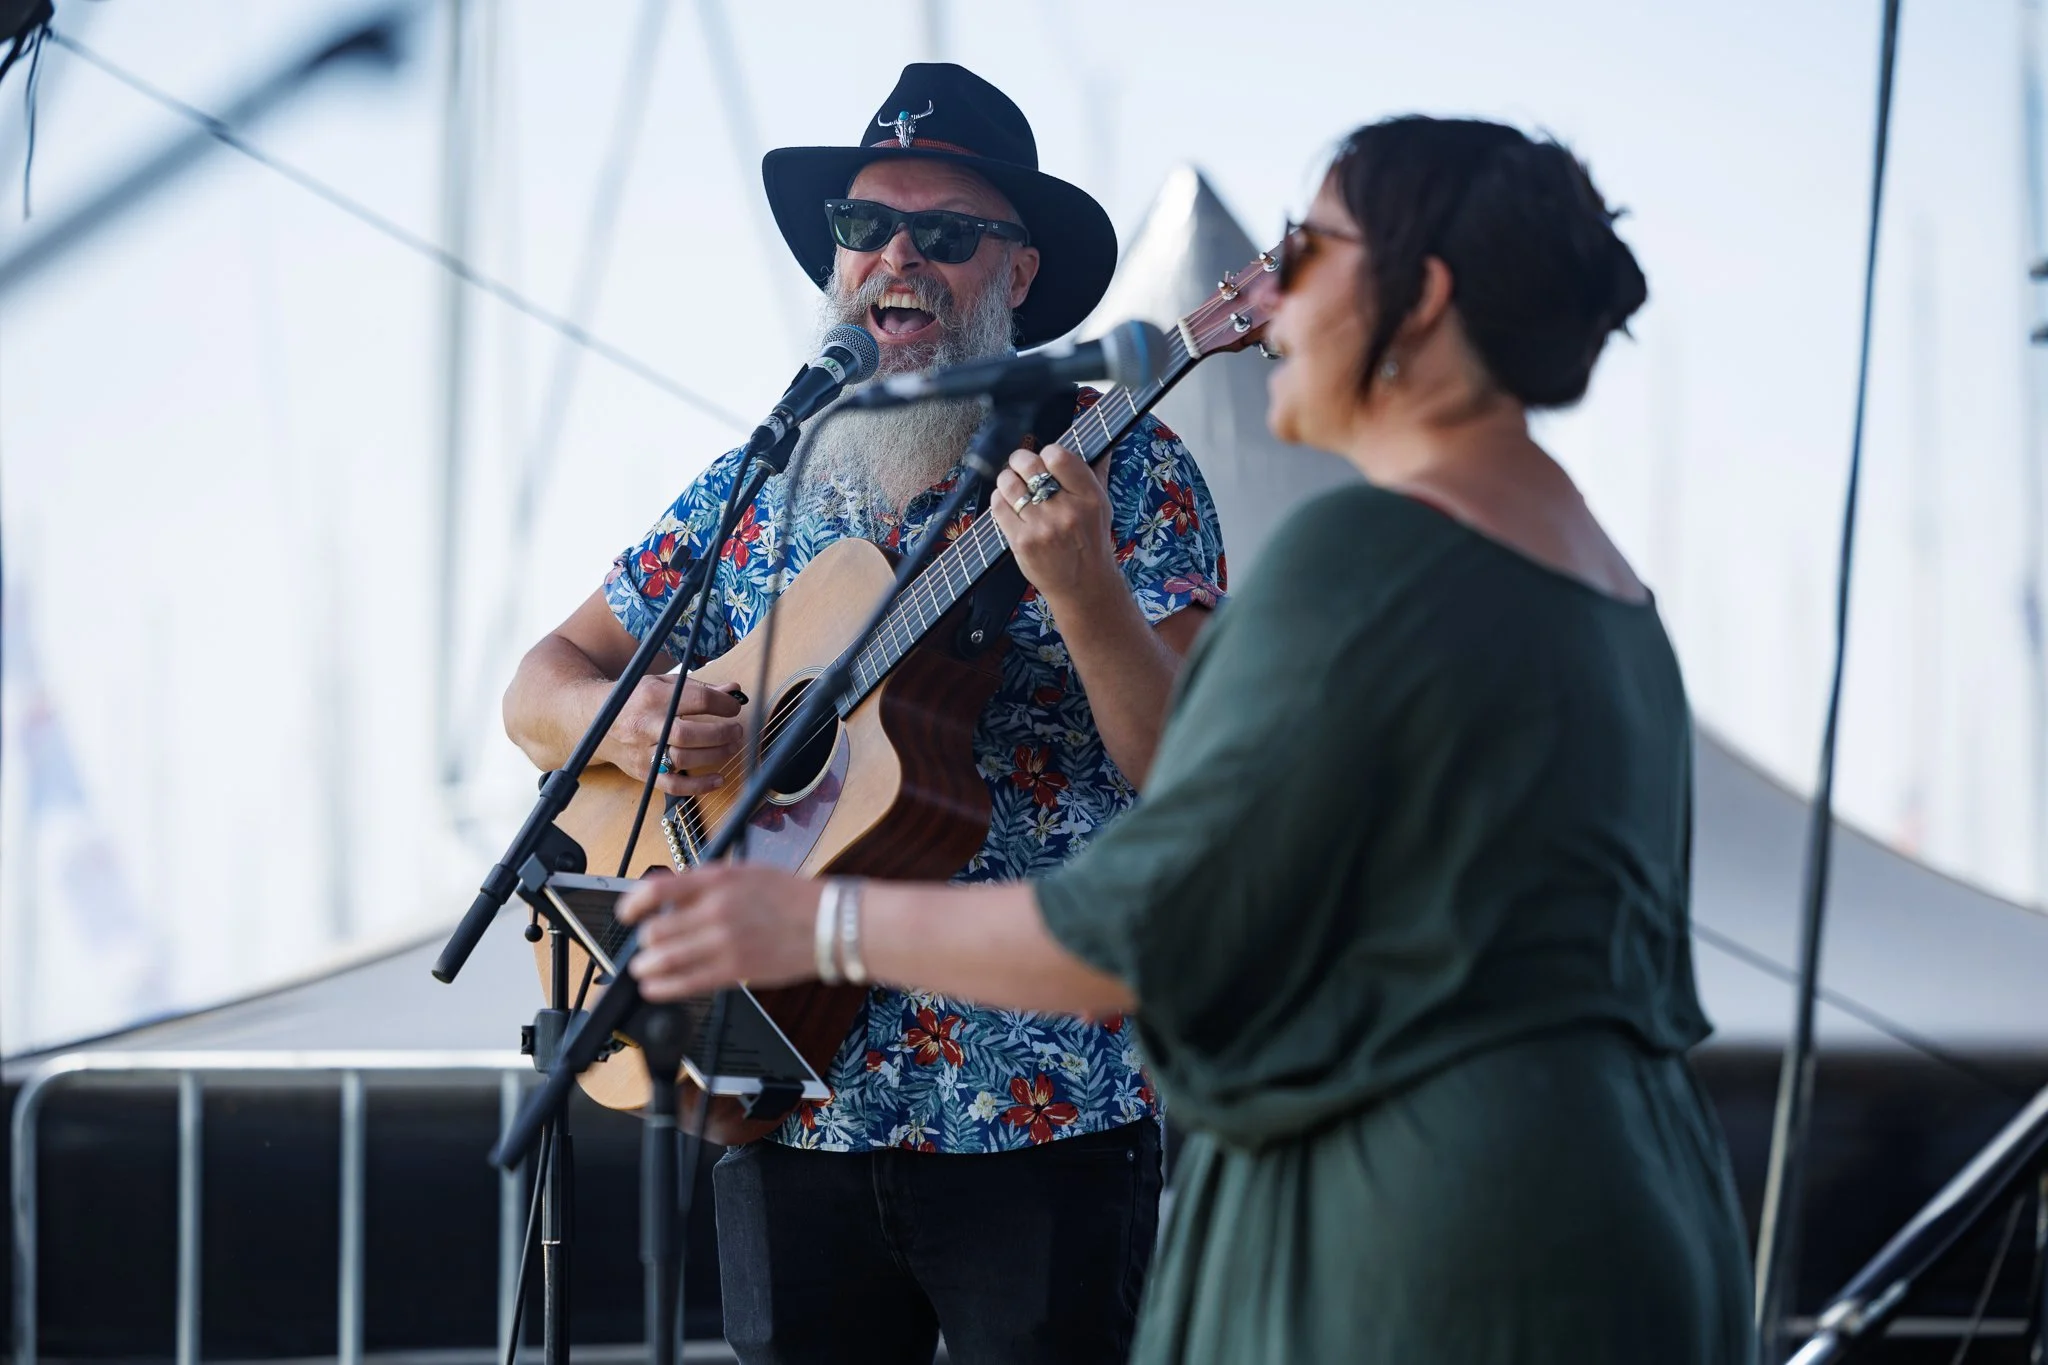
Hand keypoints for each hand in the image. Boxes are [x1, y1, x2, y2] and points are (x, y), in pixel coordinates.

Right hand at [596, 674, 744, 796]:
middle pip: (688, 734)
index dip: (723, 704)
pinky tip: (718, 779)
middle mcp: (645, 724)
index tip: (734, 707)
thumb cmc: (636, 700)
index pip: (697, 700)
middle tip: (736, 730)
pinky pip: (673, 785)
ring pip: (682, 759)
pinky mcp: (642, 772)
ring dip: (715, 755)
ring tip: (731, 747)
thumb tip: (734, 690)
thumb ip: (699, 688)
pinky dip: (699, 786)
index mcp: (653, 696)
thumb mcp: (663, 684)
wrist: (595, 720)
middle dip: (720, 733)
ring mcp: (642, 751)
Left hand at [618, 865, 820, 1000]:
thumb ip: (705, 882)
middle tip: (647, 946)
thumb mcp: (744, 872)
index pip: (657, 890)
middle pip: (655, 931)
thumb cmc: (790, 896)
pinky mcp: (734, 971)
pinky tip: (654, 988)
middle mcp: (715, 910)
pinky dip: (662, 988)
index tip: (627, 914)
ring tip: (645, 969)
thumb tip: (669, 896)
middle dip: (645, 941)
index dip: (633, 905)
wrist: (828, 923)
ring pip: (663, 960)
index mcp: (717, 881)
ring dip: (646, 967)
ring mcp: (724, 942)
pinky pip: (685, 983)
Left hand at [989, 442, 1119, 607]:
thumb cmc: (1091, 543)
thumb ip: (1097, 473)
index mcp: (1089, 497)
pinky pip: (999, 507)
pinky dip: (1000, 500)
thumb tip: (1101, 443)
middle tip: (1020, 465)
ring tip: (1012, 485)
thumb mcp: (1102, 506)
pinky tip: (1008, 504)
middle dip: (1019, 460)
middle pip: (1029, 465)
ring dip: (1006, 479)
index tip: (1045, 461)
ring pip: (1009, 483)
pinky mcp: (1022, 542)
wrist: (1083, 586)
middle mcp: (1066, 510)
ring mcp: (1042, 527)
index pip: (1057, 455)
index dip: (1047, 454)